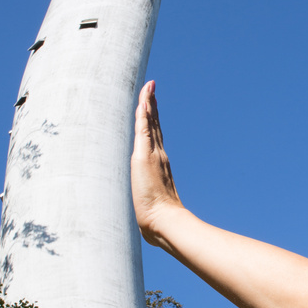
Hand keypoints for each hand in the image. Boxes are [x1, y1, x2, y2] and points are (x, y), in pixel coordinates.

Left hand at [131, 80, 182, 245]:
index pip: (154, 137)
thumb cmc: (157, 219)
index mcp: (158, 164)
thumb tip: (150, 220)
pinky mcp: (145, 156)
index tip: (151, 106)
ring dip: (148, 102)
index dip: (153, 120)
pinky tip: (143, 101)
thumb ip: (151, 206)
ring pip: (149, 122)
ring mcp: (153, 154)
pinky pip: (143, 128)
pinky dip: (144, 113)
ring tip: (149, 86)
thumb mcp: (151, 206)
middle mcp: (158, 155)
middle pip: (154, 124)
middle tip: (152, 87)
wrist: (164, 222)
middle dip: (152, 105)